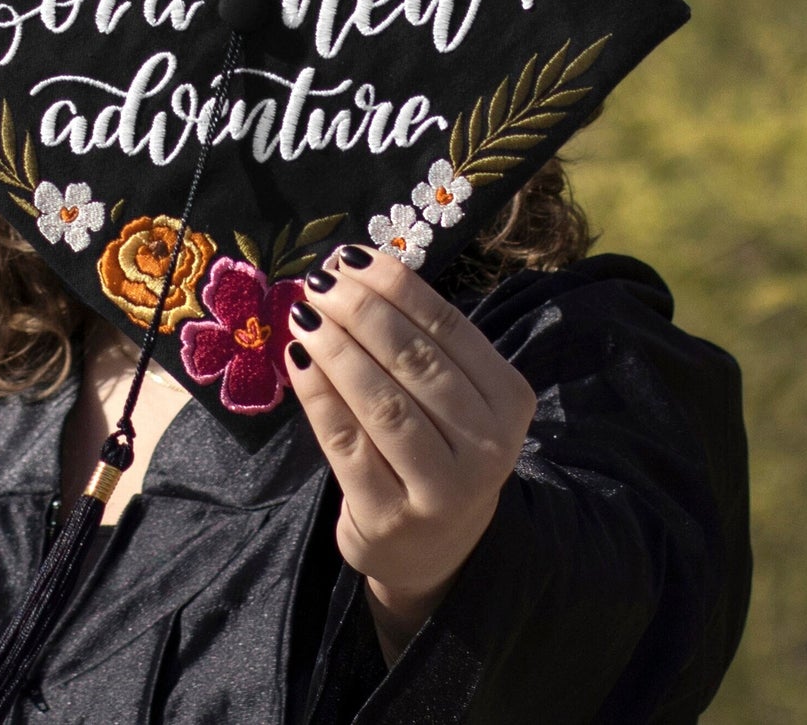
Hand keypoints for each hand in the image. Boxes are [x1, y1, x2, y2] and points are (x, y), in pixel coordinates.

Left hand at [285, 245, 535, 662]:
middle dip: (360, 311)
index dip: (396, 286)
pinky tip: (298, 359)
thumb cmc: (437, 447)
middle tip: (319, 280)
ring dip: (337, 348)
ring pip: (382, 402)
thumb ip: (416, 338)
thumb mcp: (451, 395)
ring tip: (304, 312)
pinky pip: (347, 443)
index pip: (448, 328)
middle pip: (415, 362)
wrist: (432, 549)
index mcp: (508, 400)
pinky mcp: (391, 518)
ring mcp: (442, 490)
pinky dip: (319, 395)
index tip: (351, 256)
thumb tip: (351, 267)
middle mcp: (487, 448)